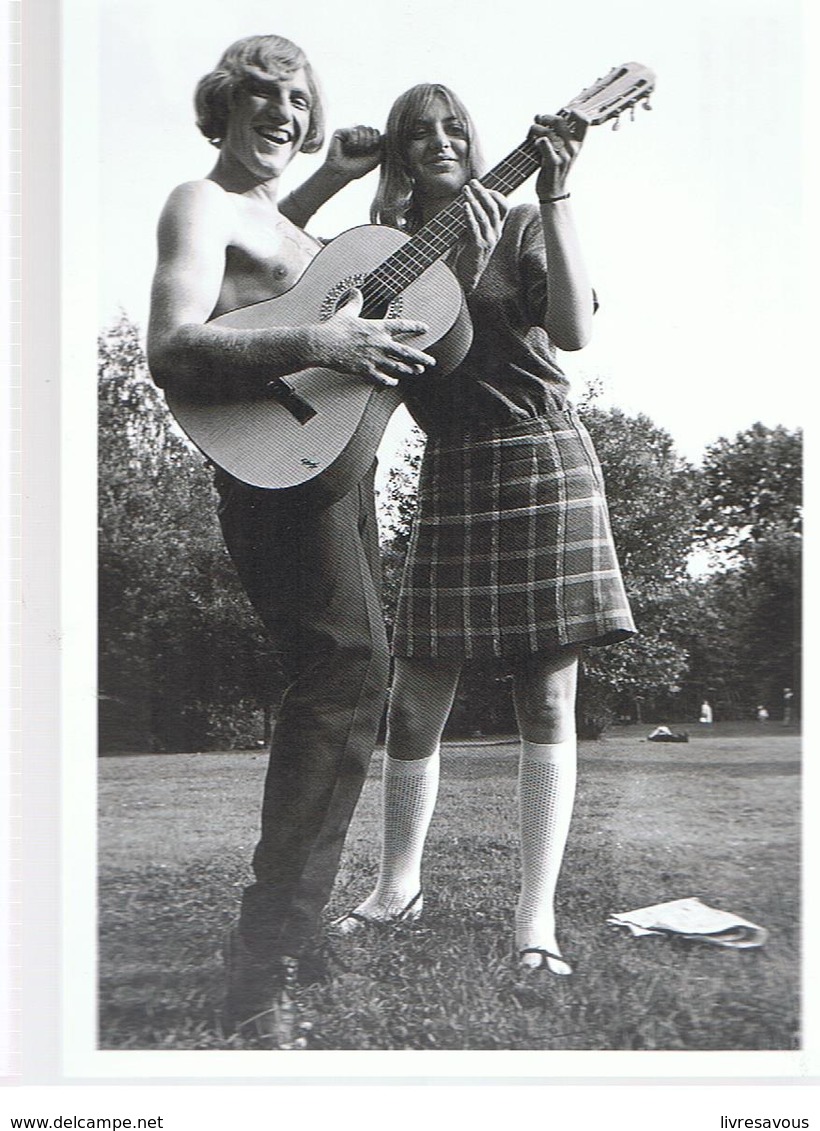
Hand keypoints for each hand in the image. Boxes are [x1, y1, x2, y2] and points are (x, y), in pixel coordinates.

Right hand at [311, 289, 435, 386]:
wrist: (323, 344)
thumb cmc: (335, 328)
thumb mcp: (346, 312)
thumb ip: (355, 302)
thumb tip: (355, 291)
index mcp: (377, 328)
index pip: (402, 325)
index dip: (415, 326)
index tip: (425, 328)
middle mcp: (380, 344)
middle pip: (406, 352)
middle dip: (421, 358)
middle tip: (431, 362)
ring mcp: (374, 358)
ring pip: (398, 366)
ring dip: (410, 370)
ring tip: (418, 372)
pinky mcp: (365, 370)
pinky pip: (381, 378)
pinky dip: (389, 381)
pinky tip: (394, 383)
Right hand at [323, 126, 382, 180]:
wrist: (342, 172)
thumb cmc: (357, 168)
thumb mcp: (375, 159)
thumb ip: (382, 147)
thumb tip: (388, 135)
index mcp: (365, 141)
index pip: (375, 131)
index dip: (376, 138)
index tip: (373, 147)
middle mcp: (357, 136)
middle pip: (370, 128)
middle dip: (369, 140)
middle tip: (363, 149)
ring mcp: (348, 133)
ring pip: (362, 127)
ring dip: (362, 140)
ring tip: (356, 148)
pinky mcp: (340, 132)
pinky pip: (353, 130)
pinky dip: (354, 139)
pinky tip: (349, 146)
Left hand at [452, 180, 508, 290]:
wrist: (466, 276)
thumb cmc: (468, 252)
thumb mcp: (475, 232)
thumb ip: (476, 218)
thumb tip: (470, 198)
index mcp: (498, 228)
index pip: (504, 207)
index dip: (495, 194)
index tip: (482, 187)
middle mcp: (496, 233)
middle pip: (494, 208)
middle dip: (483, 192)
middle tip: (473, 182)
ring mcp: (489, 240)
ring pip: (484, 216)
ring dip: (474, 201)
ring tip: (465, 191)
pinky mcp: (479, 246)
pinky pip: (475, 228)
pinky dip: (469, 215)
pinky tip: (464, 206)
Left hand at [529, 114, 586, 200]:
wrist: (553, 192)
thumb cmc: (553, 167)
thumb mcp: (560, 149)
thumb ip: (554, 132)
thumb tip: (538, 115)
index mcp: (579, 143)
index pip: (585, 120)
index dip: (574, 112)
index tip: (561, 114)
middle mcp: (574, 148)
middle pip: (560, 122)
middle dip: (546, 118)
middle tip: (538, 120)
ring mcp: (565, 156)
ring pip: (549, 132)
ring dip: (536, 129)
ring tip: (531, 132)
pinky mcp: (554, 164)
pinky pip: (544, 144)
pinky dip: (537, 140)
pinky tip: (534, 143)